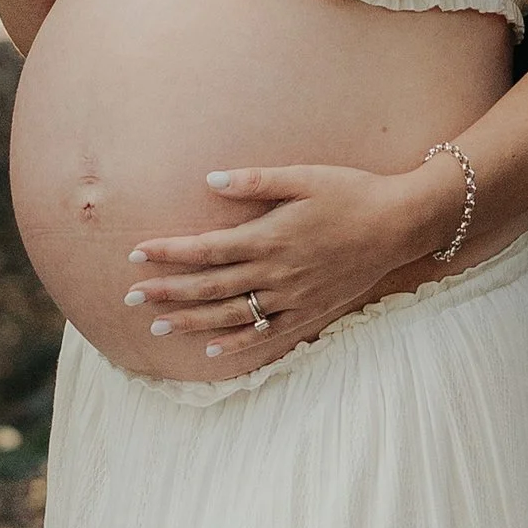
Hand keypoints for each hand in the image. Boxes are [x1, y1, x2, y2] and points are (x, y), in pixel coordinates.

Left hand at [122, 155, 462, 360]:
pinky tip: (212, 352)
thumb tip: (211, 180)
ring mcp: (292, 296)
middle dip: (167, 292)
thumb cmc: (350, 191)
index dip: (168, 253)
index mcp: (269, 236)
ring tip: (158, 328)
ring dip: (192, 322)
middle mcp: (275, 272)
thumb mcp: (304, 176)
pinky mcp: (309, 311)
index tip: (135, 254)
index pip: (206, 248)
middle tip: (130, 299)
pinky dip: (238, 345)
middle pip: (210, 287)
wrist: (398, 224)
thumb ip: (256, 180)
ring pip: (232, 315)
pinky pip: (267, 334)